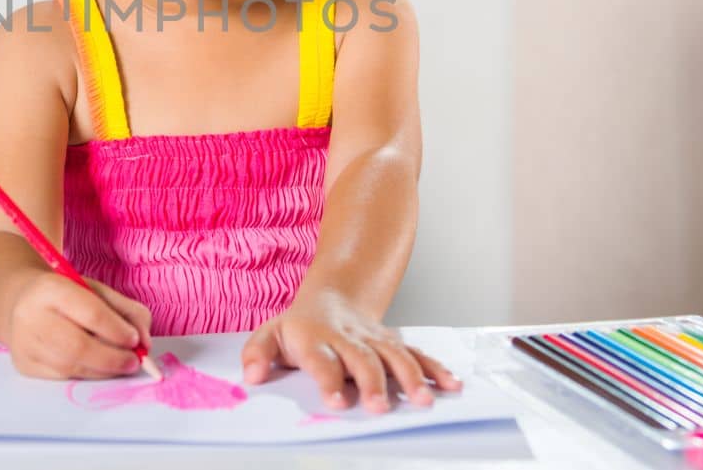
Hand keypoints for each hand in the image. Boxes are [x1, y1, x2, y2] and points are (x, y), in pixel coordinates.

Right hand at [3, 272, 153, 379]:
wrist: (23, 303)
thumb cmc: (67, 297)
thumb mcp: (98, 291)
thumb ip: (128, 312)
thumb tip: (145, 344)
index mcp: (51, 288)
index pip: (91, 313)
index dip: (117, 330)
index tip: (135, 340)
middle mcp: (31, 315)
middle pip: (78, 346)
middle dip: (113, 358)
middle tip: (133, 362)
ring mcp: (24, 342)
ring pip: (71, 366)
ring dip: (103, 370)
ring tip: (119, 365)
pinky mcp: (24, 364)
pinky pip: (62, 377)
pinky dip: (87, 375)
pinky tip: (97, 368)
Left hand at [240, 290, 461, 413]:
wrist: (333, 296)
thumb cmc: (300, 327)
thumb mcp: (271, 333)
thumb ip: (258, 353)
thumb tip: (250, 376)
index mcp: (315, 338)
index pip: (322, 359)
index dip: (329, 380)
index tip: (337, 401)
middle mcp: (348, 337)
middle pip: (363, 358)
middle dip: (374, 382)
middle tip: (381, 407)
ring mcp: (374, 338)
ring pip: (396, 355)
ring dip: (411, 378)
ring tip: (424, 401)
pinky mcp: (393, 342)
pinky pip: (417, 354)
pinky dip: (435, 369)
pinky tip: (451, 385)